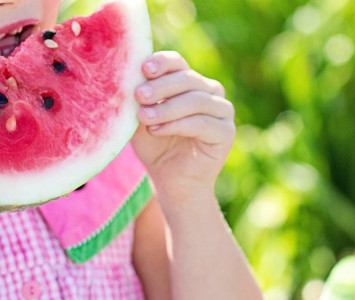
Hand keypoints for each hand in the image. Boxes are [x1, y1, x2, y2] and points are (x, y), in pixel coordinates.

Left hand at [131, 51, 235, 203]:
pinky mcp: (226, 132)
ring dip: (167, 108)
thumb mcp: (141, 119)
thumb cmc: (155, 147)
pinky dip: (177, 125)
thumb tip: (127, 77)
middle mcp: (210, 92)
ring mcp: (222, 111)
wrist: (171, 182)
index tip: (143, 69)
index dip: (162, 63)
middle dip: (161, 87)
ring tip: (144, 117)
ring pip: (196, 100)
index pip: (177, 63)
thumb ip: (139, 99)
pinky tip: (157, 130)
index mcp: (189, 82)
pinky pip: (202, 122)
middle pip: (187, 78)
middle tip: (139, 95)